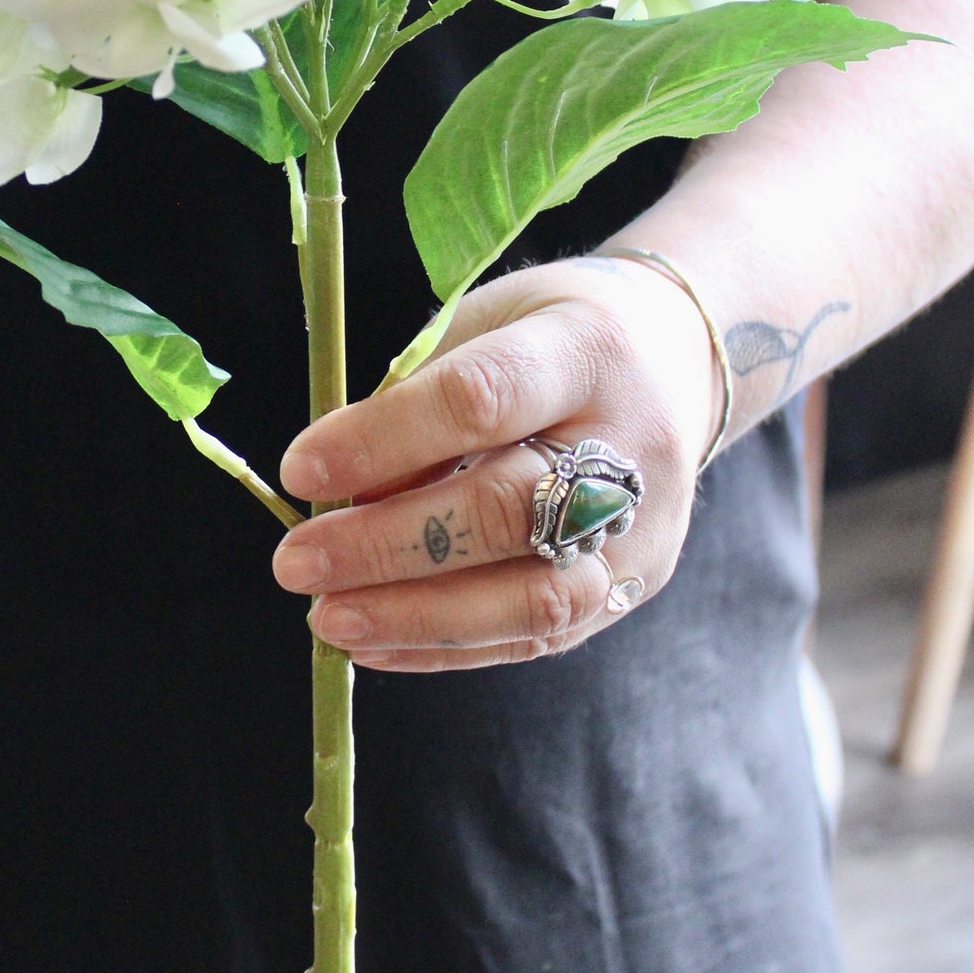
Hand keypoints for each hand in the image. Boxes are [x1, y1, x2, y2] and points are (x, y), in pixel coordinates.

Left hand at [273, 255, 720, 671]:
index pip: (481, 400)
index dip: (382, 440)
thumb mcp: (481, 326)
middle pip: (503, 510)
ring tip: (328, 619)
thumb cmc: (549, 336)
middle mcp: (633, 444)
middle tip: (295, 563)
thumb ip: (412, 402)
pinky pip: (537, 636)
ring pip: (531, 597)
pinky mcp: (637, 582)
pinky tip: (375, 640)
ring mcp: (645, 526)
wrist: (678, 359)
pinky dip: (445, 646)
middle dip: (384, 544)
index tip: (299, 469)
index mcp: (588, 350)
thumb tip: (335, 495)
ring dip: (415, 617)